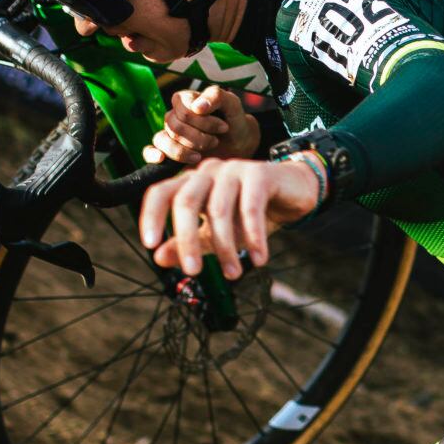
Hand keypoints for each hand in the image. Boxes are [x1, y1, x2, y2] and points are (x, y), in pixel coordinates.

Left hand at [138, 155, 324, 279]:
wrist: (293, 193)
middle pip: (186, 201)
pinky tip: (259, 259)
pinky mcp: (260, 174)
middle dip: (186, 239)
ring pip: (219, 209)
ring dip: (225, 247)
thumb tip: (158, 258)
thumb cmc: (250, 212)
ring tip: (233, 274)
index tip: (149, 245)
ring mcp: (233, 169)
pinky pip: (251, 207)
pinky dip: (253, 237)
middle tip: (193, 272)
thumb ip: (188, 242)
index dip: (151, 215)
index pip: (161, 193)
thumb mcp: (215, 232)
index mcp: (191, 182)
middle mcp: (208, 172)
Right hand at [144, 85, 260, 166]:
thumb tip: (197, 107)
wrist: (240, 148)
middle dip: (198, 137)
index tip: (224, 128)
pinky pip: (149, 150)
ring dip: (183, 150)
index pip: (184, 108)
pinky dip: (152, 154)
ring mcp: (170, 133)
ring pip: (162, 139)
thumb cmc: (236, 124)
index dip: (203, 121)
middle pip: (174, 125)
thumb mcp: (234, 107)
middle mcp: (175, 115)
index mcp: (188, 99)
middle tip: (216, 142)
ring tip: (201, 155)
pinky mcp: (167, 151)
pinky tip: (161, 159)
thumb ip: (218, 97)